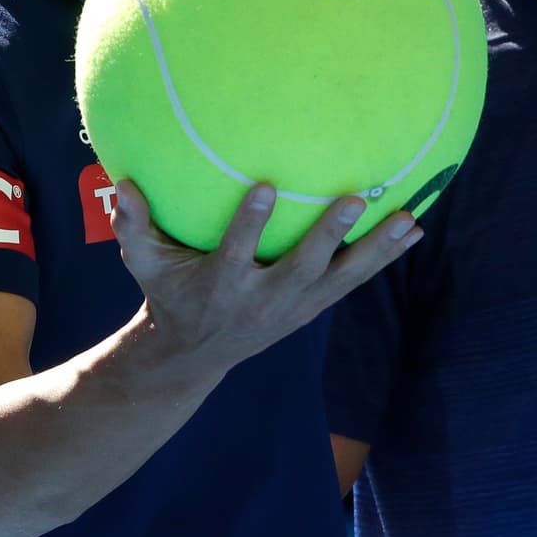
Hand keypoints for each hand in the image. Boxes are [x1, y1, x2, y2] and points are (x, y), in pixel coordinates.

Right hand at [113, 179, 421, 371]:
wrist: (196, 353)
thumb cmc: (169, 292)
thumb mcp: (142, 263)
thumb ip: (132, 225)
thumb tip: (123, 182)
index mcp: (222, 284)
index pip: (236, 252)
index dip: (250, 223)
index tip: (263, 185)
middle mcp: (263, 299)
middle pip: (301, 268)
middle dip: (327, 236)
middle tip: (353, 198)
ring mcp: (294, 306)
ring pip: (340, 278)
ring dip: (375, 251)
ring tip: (409, 221)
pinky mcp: (313, 306)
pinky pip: (353, 280)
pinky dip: (382, 258)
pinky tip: (413, 231)